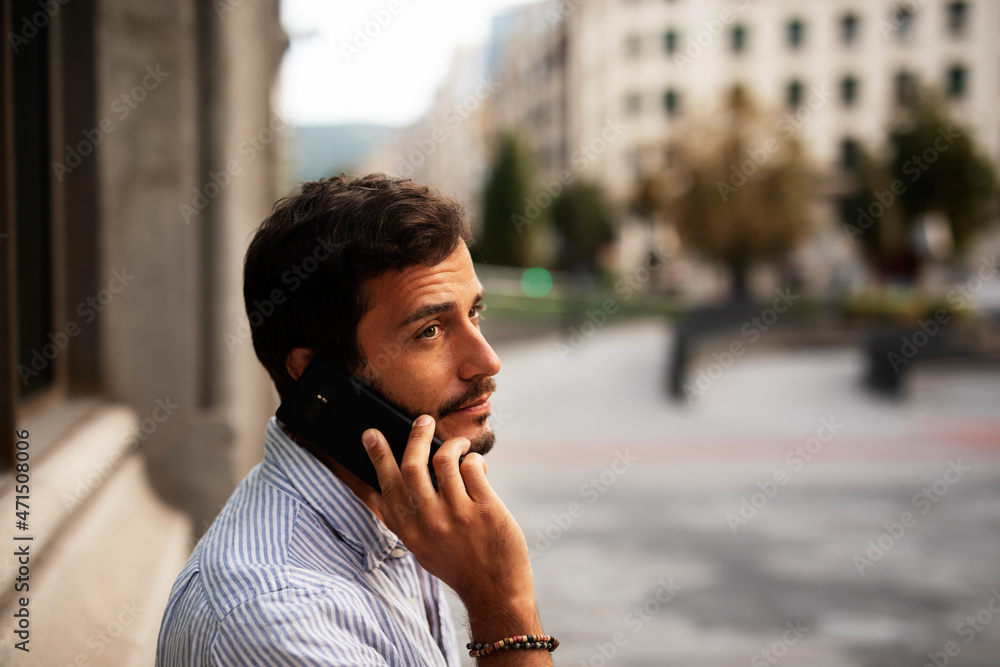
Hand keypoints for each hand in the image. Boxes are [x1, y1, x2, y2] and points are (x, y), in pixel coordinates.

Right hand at [363, 416, 551, 664]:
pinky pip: (473, 467)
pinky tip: (476, 464)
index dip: (378, 457)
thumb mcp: (420, 548)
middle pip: (412, 466)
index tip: (371, 434)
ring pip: (445, 460)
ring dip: (451, 444)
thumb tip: (375, 492)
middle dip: (416, 436)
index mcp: (410, 531)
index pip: (387, 486)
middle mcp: (429, 522)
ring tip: (459, 444)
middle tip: (423, 421)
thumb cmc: (457, 565)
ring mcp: (458, 515)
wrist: (495, 592)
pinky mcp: (485, 509)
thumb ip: (401, 521)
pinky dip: (474, 459)